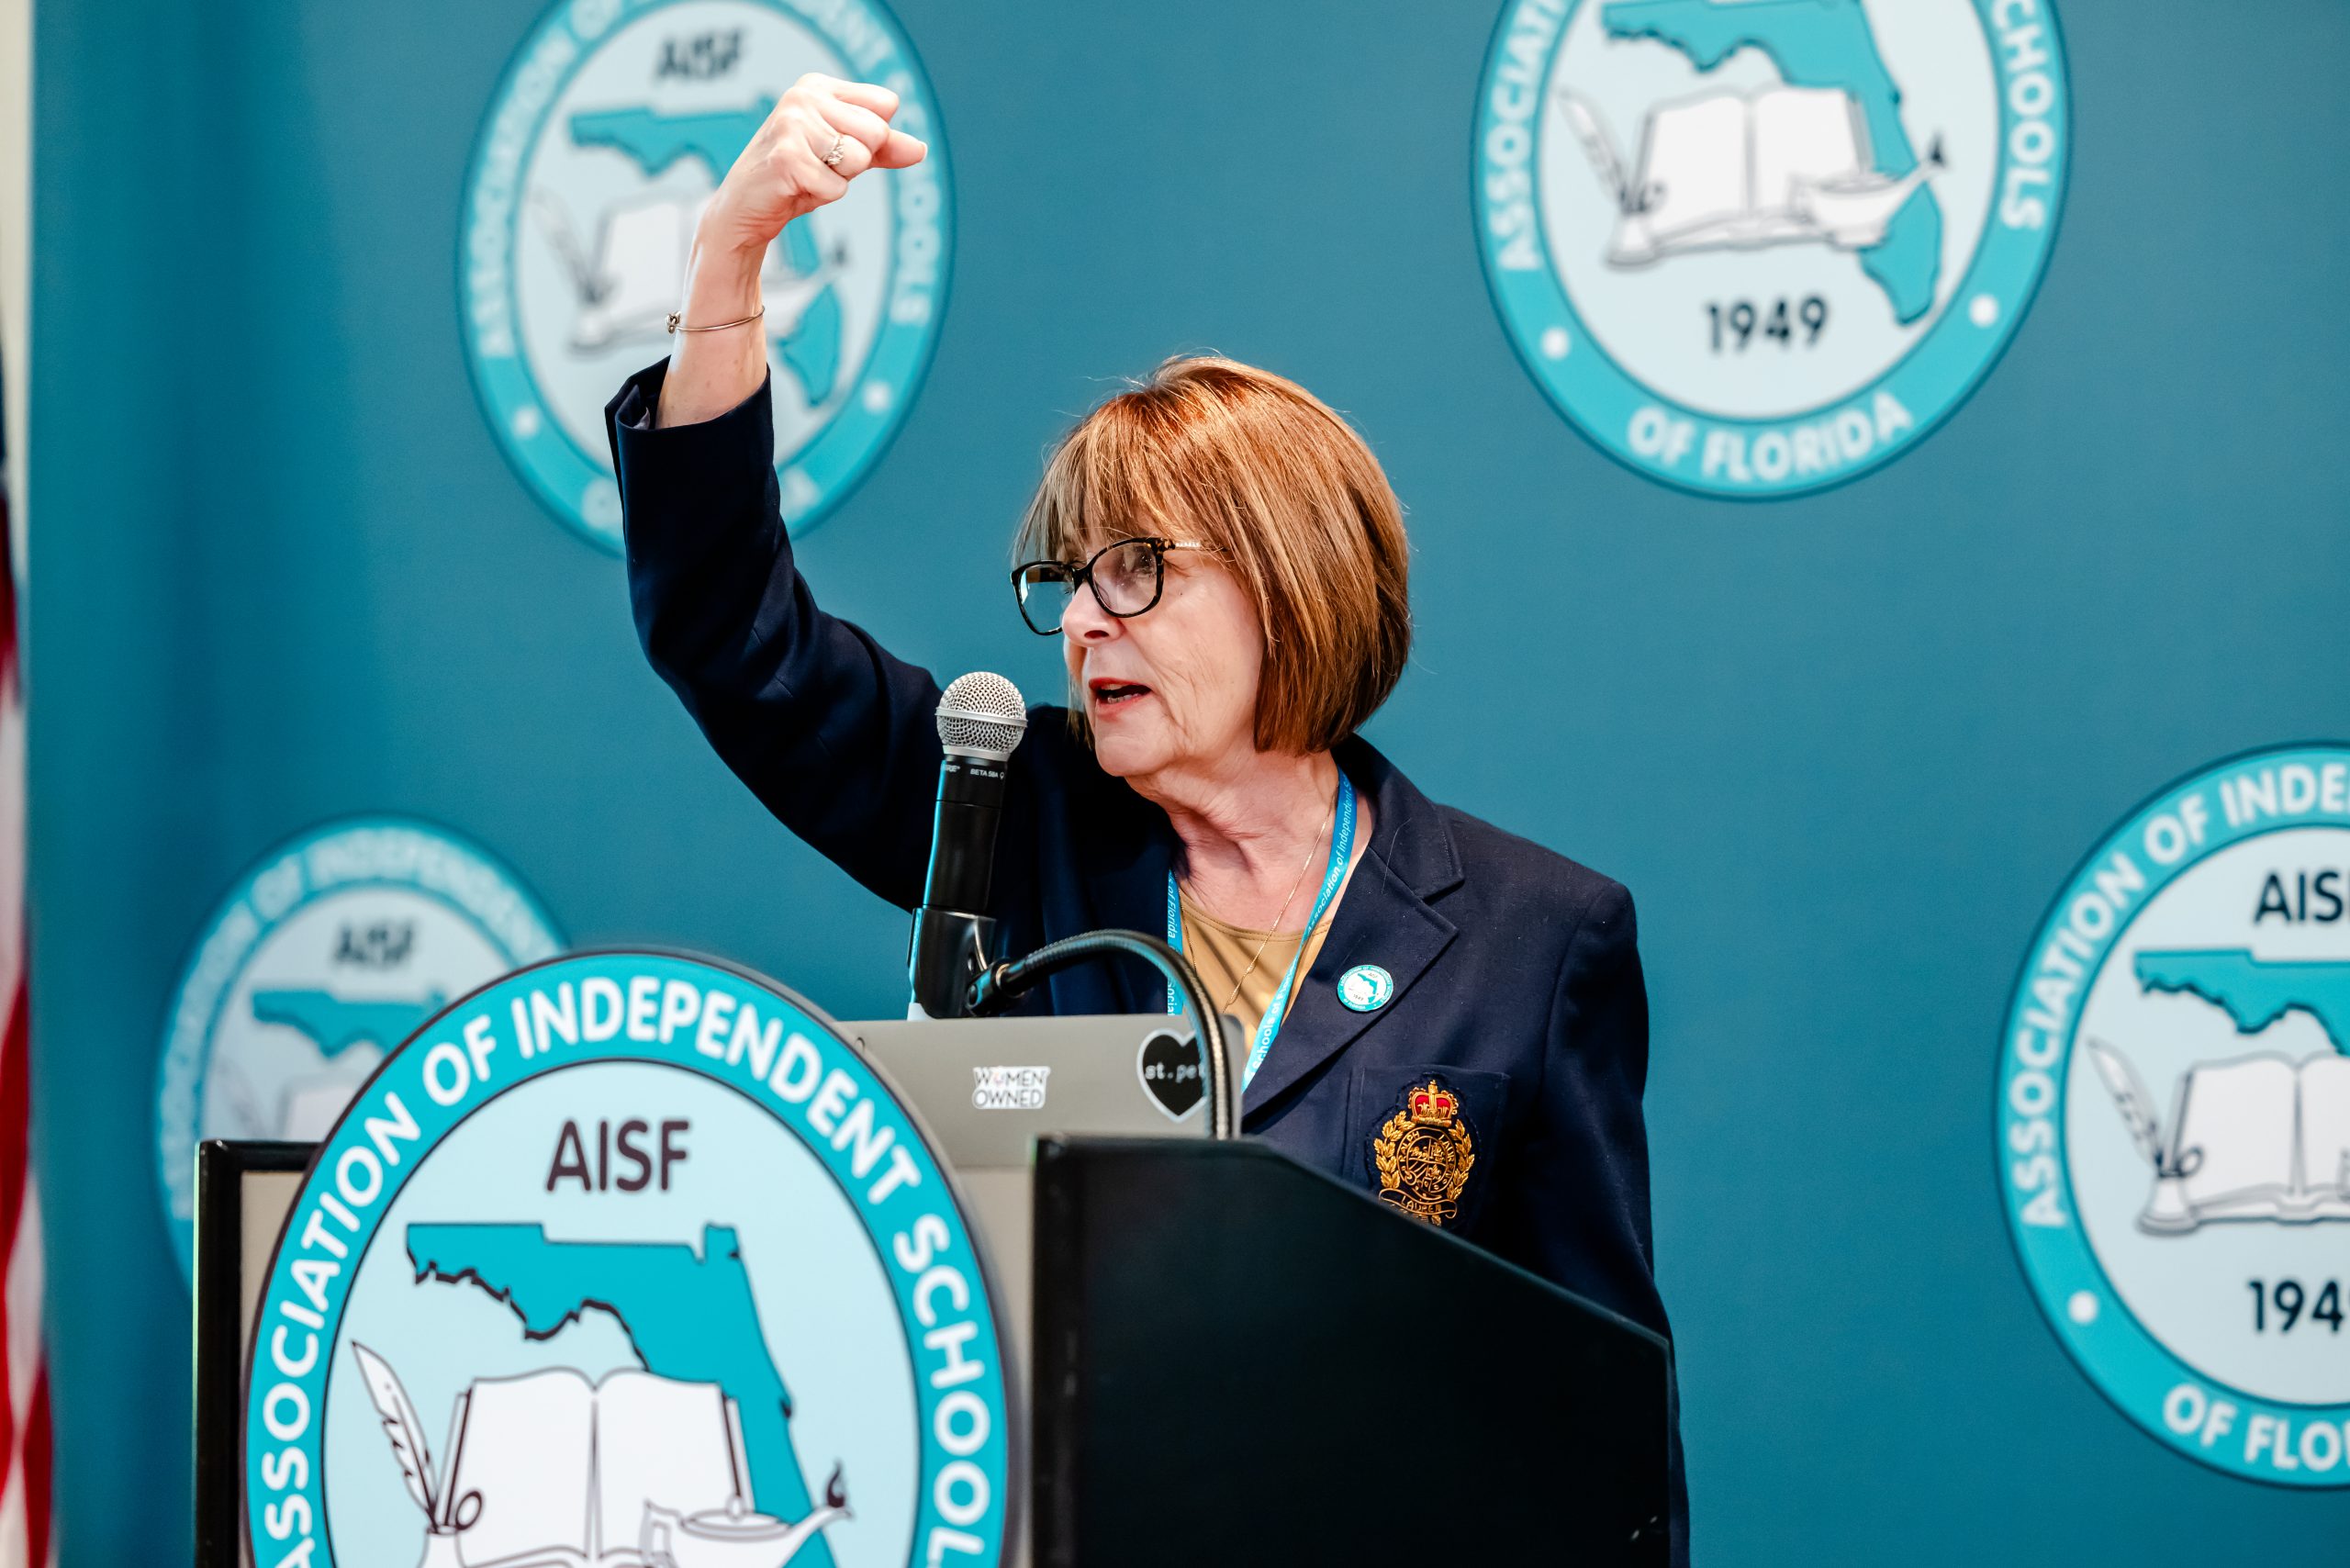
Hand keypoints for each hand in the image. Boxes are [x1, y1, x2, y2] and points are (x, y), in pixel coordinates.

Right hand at [698, 74, 926, 258]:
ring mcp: (793, 124)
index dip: (871, 137)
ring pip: (859, 159)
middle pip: (877, 132)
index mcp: (819, 86)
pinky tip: (796, 187)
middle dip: (856, 161)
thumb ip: (885, 149)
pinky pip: (838, 186)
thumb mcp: (846, 157)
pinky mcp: (788, 156)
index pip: (886, 105)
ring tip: (807, 175)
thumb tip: (921, 149)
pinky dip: (822, 195)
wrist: (747, 207)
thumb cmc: (798, 176)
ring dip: (838, 179)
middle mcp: (804, 96)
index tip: (834, 145)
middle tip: (819, 165)